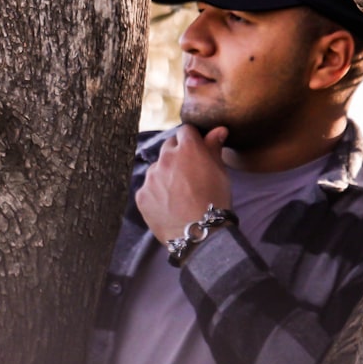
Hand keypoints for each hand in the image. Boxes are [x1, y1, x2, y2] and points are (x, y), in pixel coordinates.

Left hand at [136, 125, 231, 243]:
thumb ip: (214, 148)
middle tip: (188, 174)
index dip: (192, 139)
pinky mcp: (142, 195)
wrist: (200, 233)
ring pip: (157, 168)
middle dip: (177, 155)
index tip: (197, 150)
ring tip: (178, 194)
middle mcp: (166, 158)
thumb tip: (218, 129)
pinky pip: (148, 188)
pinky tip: (168, 206)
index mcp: (187, 149)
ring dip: (165, 175)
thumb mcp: (221, 172)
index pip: (185, 131)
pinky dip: (156, 193)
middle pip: (169, 147)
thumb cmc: (216, 201)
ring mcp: (151, 177)